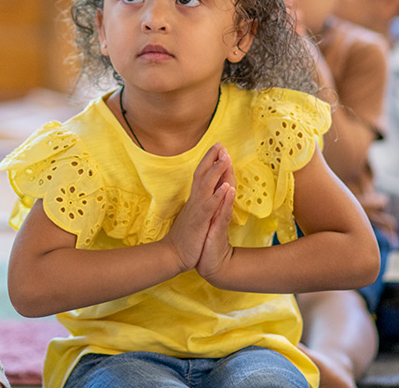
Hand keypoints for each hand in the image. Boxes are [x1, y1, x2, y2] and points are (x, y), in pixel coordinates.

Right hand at [162, 143, 231, 273]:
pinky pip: (209, 206)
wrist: (172, 255)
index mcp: (194, 200)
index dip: (209, 161)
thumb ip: (200, 204)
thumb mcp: (194, 217)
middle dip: (212, 158)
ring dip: (216, 171)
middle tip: (220, 144)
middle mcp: (194, 201)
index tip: (218, 147)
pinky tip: (226, 186)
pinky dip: (218, 195)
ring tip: (225, 157)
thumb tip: (206, 193)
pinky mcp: (199, 221)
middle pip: (202, 174)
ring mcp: (196, 210)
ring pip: (206, 186)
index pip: (201, 175)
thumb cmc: (185, 237)